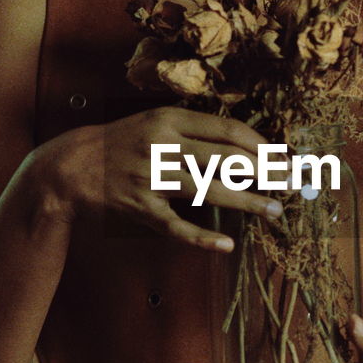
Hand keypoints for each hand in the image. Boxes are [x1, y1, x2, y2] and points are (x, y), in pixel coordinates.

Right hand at [29, 106, 283, 249]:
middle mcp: (162, 144)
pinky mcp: (140, 207)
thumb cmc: (122, 143)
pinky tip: (226, 244)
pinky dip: (201, 238)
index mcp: (169, 119)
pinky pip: (176, 226)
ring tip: (275, 210)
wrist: (70, 165)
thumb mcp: (154, 123)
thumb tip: (246, 145)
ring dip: (248, 201)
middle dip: (266, 171)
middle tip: (291, 182)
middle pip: (227, 157)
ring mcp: (151, 176)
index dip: (263, 145)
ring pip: (209, 189)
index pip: (229, 130)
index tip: (286, 156)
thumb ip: (193, 130)